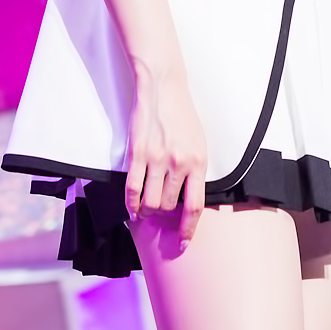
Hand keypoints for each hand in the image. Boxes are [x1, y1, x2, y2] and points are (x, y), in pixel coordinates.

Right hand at [125, 61, 208, 246]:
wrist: (164, 88)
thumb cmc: (182, 116)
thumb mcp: (199, 143)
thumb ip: (195, 170)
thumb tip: (189, 199)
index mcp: (199, 161)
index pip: (195, 206)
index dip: (188, 228)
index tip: (183, 241)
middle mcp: (179, 163)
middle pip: (168, 207)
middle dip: (164, 214)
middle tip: (160, 210)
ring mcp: (157, 159)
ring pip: (150, 203)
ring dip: (148, 210)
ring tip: (147, 206)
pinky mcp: (137, 154)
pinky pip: (132, 190)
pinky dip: (131, 205)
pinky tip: (133, 208)